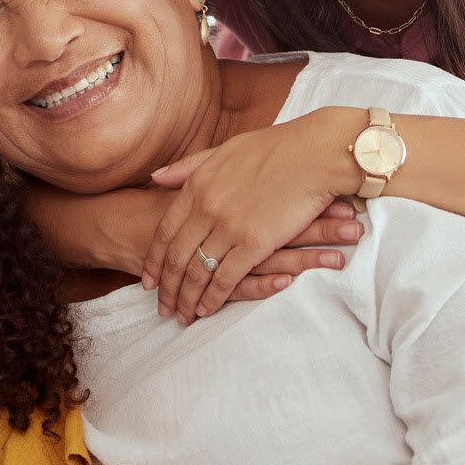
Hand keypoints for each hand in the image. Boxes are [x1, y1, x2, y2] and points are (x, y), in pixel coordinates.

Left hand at [142, 107, 360, 322]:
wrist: (315, 154)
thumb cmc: (276, 148)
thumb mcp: (223, 151)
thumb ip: (189, 167)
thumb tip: (156, 177)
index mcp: (197, 186)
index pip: (165, 232)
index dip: (155, 260)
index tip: (149, 280)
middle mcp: (206, 208)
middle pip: (176, 257)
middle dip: (166, 287)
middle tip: (161, 307)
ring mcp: (229, 227)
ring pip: (197, 272)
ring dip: (187, 298)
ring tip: (181, 316)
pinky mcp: (254, 243)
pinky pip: (225, 278)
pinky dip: (213, 298)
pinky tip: (207, 310)